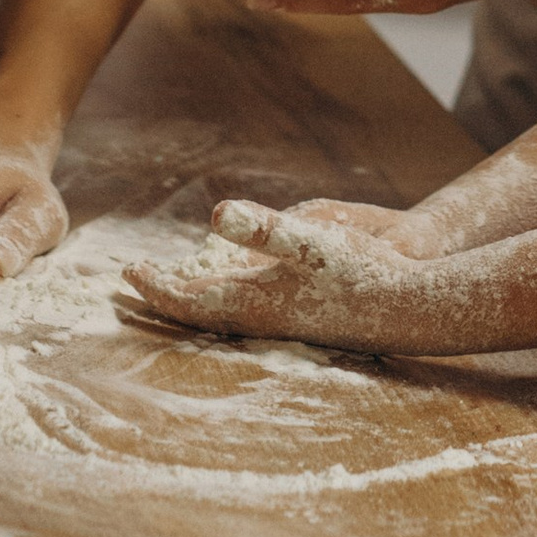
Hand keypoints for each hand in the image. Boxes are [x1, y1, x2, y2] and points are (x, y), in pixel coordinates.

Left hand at [119, 196, 428, 346]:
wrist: (409, 311)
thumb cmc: (362, 275)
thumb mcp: (311, 240)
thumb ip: (263, 227)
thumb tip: (214, 213)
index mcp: (253, 304)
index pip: (187, 301)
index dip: (154, 288)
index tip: (127, 273)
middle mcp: (260, 319)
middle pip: (196, 313)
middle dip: (163, 297)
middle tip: (132, 283)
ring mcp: (281, 323)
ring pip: (220, 314)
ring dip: (191, 300)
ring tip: (172, 285)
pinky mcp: (300, 320)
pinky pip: (244, 312)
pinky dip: (222, 300)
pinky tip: (233, 288)